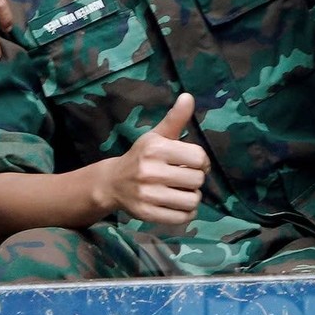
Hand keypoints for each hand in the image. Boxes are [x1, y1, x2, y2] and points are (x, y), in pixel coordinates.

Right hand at [96, 95, 208, 225]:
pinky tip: (178, 205)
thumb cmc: (141, 156)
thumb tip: (189, 96)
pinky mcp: (146, 214)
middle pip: (197, 180)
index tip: (195, 163)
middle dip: (196, 179)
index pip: (199, 157)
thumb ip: (175, 118)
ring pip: (192, 201)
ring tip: (182, 191)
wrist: (112, 183)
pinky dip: (186, 213)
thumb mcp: (156, 135)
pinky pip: (181, 218)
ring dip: (192, 197)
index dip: (203, 161)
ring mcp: (147, 194)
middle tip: (186, 178)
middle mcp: (150, 171)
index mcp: (155, 148)